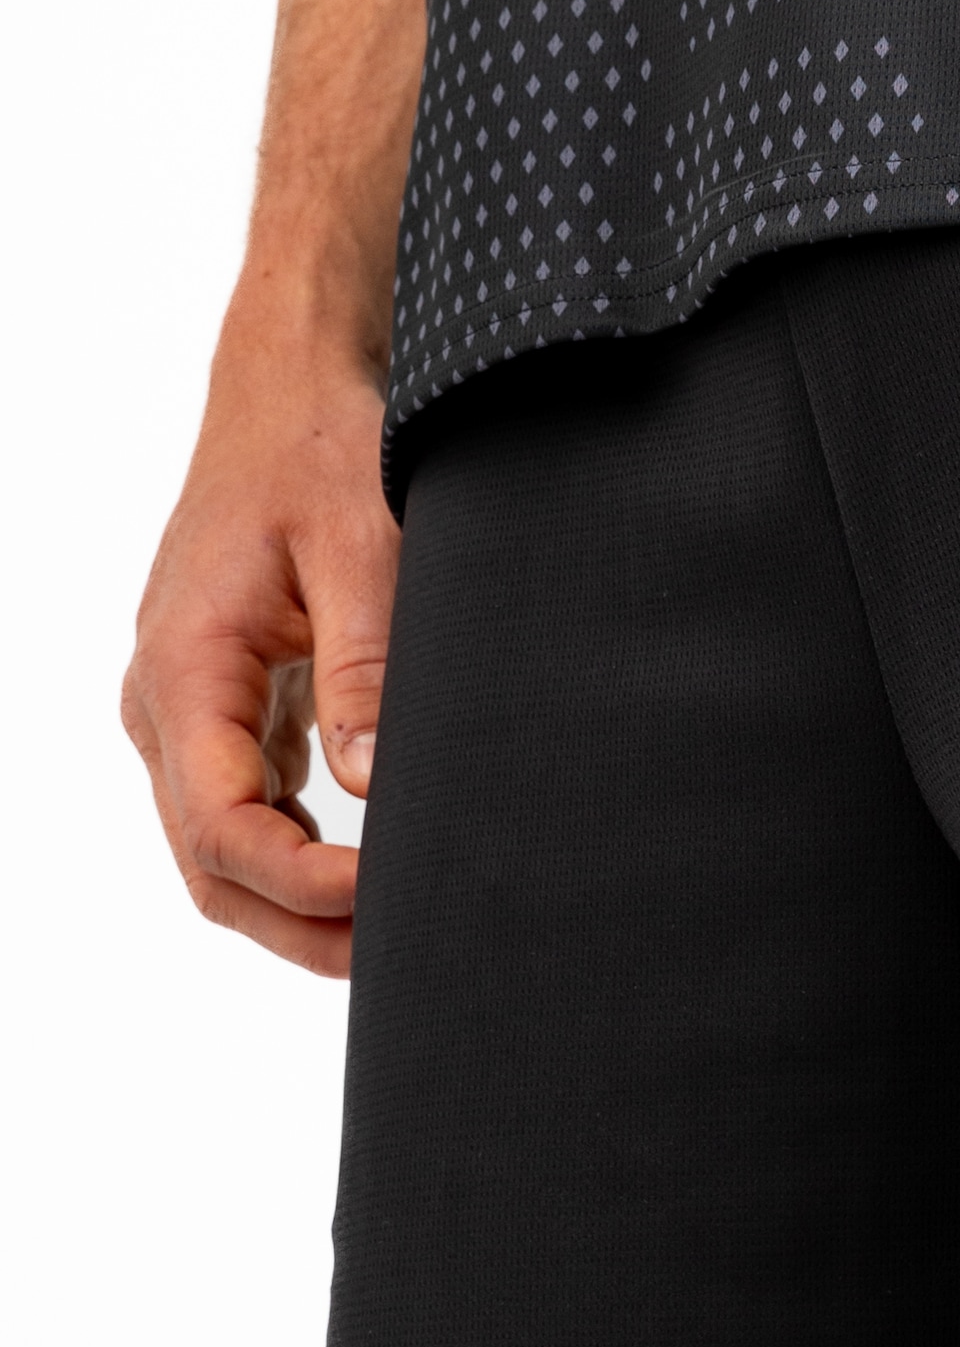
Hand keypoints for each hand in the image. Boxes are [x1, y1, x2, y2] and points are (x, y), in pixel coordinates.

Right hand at [122, 322, 394, 974]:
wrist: (289, 391)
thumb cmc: (320, 452)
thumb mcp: (361, 546)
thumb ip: (366, 666)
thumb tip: (375, 785)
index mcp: (185, 669)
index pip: (223, 830)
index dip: (305, 887)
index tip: (388, 902)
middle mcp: (167, 704)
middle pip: (213, 868)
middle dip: (301, 928)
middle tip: (404, 956)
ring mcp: (191, 713)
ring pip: (223, 855)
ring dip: (301, 908)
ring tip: (397, 933)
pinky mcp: (226, 711)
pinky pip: (246, 814)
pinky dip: (301, 861)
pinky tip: (374, 877)